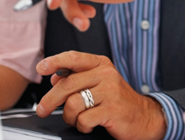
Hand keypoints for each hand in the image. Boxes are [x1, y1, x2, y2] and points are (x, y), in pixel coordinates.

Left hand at [36, 51, 166, 139]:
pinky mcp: (112, 109)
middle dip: (50, 100)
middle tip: (43, 110)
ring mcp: (110, 91)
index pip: (74, 58)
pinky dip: (82, 126)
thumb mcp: (99, 83)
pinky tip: (89, 125)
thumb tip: (54, 77)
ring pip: (73, 103)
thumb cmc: (117, 101)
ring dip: (69, 117)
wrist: (143, 117)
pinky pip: (83, 119)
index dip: (54, 61)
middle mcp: (106, 74)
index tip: (40, 68)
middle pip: (67, 84)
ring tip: (77, 119)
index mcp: (101, 65)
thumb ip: (78, 77)